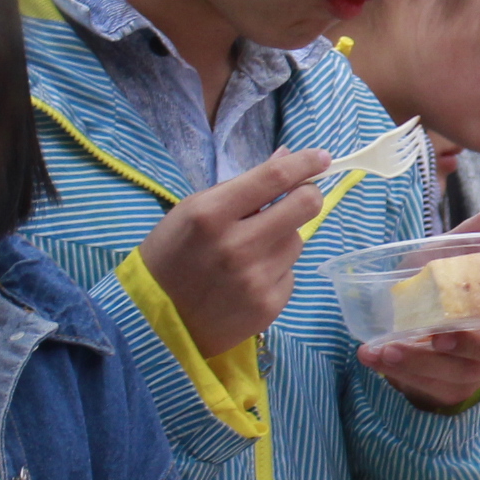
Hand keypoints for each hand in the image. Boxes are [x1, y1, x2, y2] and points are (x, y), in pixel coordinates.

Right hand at [139, 145, 330, 360]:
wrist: (157, 322)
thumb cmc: (171, 256)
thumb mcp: (192, 211)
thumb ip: (242, 186)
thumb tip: (287, 157)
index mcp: (211, 214)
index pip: (274, 178)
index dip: (306, 163)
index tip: (322, 157)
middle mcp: (237, 245)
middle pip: (305, 205)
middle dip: (308, 195)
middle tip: (300, 196)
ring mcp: (256, 278)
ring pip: (297, 240)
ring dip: (282, 237)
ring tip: (250, 250)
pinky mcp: (269, 305)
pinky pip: (289, 273)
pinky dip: (275, 270)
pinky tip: (247, 279)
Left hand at [362, 205, 479, 410]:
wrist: (396, 327)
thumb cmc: (429, 289)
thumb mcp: (440, 257)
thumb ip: (469, 236)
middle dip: (479, 345)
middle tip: (441, 334)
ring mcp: (477, 368)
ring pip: (466, 372)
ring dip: (424, 360)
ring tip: (389, 347)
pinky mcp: (450, 389)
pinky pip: (431, 386)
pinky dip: (399, 370)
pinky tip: (373, 355)